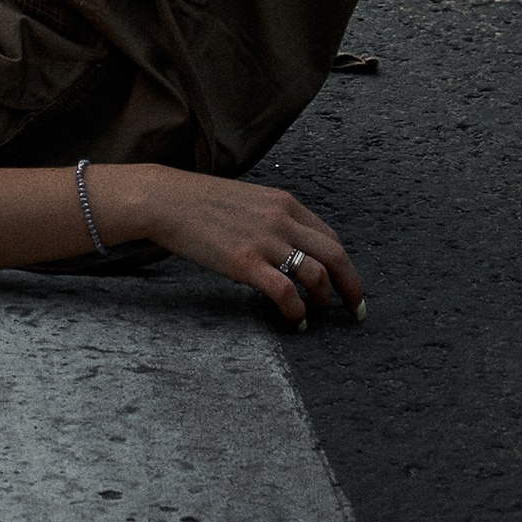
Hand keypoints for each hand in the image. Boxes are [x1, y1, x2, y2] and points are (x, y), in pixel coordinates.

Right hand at [128, 167, 366, 325]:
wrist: (166, 199)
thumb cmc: (201, 202)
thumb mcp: (249, 200)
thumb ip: (274, 220)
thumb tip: (291, 249)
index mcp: (284, 203)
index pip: (331, 237)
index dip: (345, 266)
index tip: (348, 286)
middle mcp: (281, 219)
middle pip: (335, 256)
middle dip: (351, 288)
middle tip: (355, 311)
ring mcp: (264, 241)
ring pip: (317, 276)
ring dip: (323, 301)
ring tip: (315, 314)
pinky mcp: (245, 262)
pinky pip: (286, 293)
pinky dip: (298, 313)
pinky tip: (295, 322)